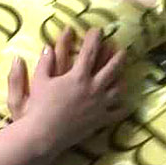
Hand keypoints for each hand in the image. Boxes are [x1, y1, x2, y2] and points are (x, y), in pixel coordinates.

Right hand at [8, 28, 127, 157]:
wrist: (45, 134)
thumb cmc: (39, 107)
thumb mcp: (38, 81)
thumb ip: (44, 63)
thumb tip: (47, 46)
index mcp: (78, 76)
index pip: (89, 52)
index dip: (94, 39)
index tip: (98, 30)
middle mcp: (93, 88)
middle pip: (111, 68)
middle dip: (117, 56)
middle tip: (121, 48)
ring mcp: (99, 105)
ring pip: (117, 88)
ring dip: (122, 78)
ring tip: (124, 73)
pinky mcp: (100, 120)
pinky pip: (116, 112)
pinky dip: (123, 106)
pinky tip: (126, 103)